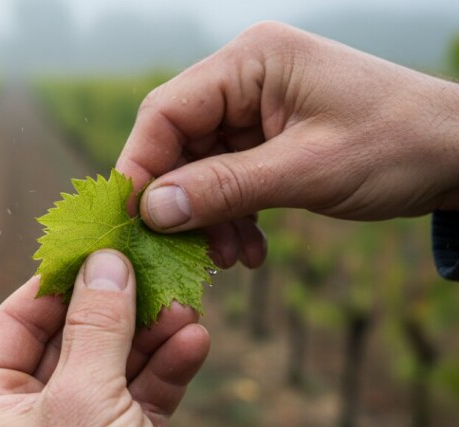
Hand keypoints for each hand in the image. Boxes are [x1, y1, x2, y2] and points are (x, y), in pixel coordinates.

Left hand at [0, 250, 208, 426]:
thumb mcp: (86, 401)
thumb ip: (96, 325)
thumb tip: (105, 259)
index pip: (15, 320)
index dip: (59, 279)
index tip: (99, 242)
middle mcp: (19, 419)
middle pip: (69, 339)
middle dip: (117, 306)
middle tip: (154, 267)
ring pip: (110, 365)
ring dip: (150, 334)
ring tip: (187, 302)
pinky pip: (139, 398)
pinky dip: (166, 369)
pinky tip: (195, 339)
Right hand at [116, 21, 458, 268]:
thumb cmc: (398, 145)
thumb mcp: (307, 171)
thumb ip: (224, 189)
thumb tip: (151, 211)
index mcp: (252, 61)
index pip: (166, 111)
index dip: (141, 168)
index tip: (132, 223)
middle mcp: (247, 76)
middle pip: (179, 141)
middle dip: (181, 202)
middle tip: (186, 253)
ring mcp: (257, 106)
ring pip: (200, 166)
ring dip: (209, 217)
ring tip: (230, 259)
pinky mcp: (269, 135)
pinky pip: (229, 177)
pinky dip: (232, 215)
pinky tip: (249, 249)